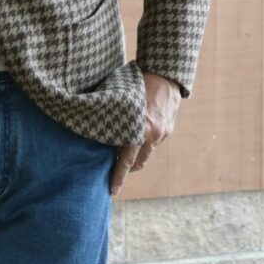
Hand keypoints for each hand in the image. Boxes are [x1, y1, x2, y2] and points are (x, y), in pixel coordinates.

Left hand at [109, 70, 181, 196]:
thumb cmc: (135, 81)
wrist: (165, 73)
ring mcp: (162, 133)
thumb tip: (95, 127)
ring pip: (145, 154)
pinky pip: (153, 142)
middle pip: (137, 163)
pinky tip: (136, 134)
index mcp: (138, 129)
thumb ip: (111, 117)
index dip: (118, 177)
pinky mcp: (167, 129)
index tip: (112, 191)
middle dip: (125, 169)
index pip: (125, 161)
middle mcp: (152, 134)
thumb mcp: (119, 100)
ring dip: (134, 156)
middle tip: (112, 172)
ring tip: (121, 153)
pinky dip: (143, 142)